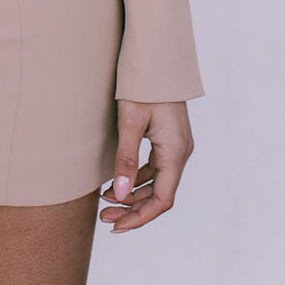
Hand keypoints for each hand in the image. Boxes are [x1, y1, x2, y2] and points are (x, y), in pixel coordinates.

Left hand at [100, 99, 194, 232]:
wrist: (157, 57)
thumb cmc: (143, 86)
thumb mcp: (130, 121)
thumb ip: (126, 159)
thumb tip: (119, 195)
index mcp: (176, 152)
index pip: (161, 200)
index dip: (139, 217)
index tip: (115, 227)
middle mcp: (180, 152)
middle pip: (159, 194)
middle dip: (132, 209)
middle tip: (104, 217)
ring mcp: (176, 145)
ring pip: (157, 182)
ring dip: (133, 194)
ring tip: (104, 201)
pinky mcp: (169, 138)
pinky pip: (155, 168)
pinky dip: (137, 178)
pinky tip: (117, 181)